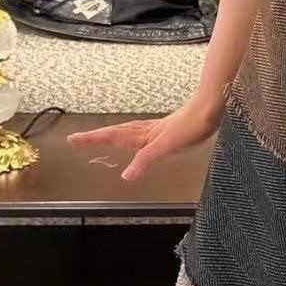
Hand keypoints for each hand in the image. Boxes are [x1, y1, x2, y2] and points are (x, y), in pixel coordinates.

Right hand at [66, 97, 220, 182]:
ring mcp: (158, 130)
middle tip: (79, 139)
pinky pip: (143, 133)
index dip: (93, 138)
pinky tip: (141, 140)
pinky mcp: (169, 131)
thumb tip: (126, 176)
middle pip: (117, 132)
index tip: (73, 139)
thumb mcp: (166, 146)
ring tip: (103, 137)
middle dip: (97, 136)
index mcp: (143, 135)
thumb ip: (145, 160)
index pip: (112, 136)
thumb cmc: (192, 125)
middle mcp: (148, 131)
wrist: (211, 109)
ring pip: (130, 131)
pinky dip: (134, 137)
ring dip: (114, 134)